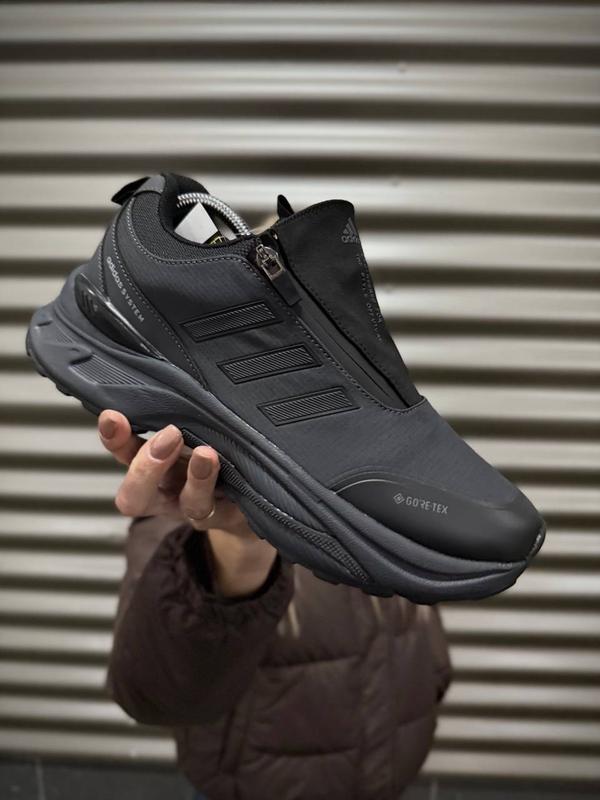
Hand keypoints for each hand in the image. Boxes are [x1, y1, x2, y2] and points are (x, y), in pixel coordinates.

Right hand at [99, 410, 276, 596]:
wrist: (251, 488)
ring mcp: (196, 508)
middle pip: (135, 497)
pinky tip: (230, 469)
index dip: (114, 438)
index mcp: (153, 467)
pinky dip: (222, 489)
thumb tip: (171, 380)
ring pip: (187, 505)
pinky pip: (220, 511)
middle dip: (146, 467)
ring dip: (197, 478)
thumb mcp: (194, 426)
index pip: (124, 452)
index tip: (113, 416)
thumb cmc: (216, 449)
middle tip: (170, 435)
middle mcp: (168, 492)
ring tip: (207, 454)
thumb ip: (180, 413)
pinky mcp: (226, 517)